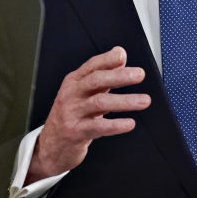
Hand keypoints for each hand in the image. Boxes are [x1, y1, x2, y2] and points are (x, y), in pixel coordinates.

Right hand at [26, 47, 149, 182]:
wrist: (52, 144)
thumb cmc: (71, 115)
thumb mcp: (84, 92)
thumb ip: (102, 74)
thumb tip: (119, 54)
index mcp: (74, 82)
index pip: (91, 66)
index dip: (107, 59)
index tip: (122, 56)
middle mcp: (71, 94)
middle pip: (95, 80)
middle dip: (119, 76)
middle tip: (139, 74)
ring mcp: (72, 113)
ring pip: (99, 103)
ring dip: (124, 101)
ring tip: (144, 101)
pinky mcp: (75, 132)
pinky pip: (97, 127)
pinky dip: (115, 125)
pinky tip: (129, 123)